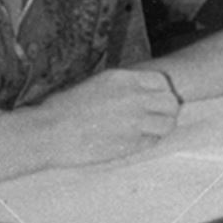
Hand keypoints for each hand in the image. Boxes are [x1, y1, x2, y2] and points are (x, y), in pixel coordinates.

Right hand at [28, 69, 178, 167]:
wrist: (51, 132)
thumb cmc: (64, 108)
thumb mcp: (94, 84)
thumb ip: (120, 87)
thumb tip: (139, 92)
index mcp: (121, 78)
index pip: (161, 81)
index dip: (160, 91)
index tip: (153, 98)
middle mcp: (133, 98)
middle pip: (171, 102)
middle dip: (166, 110)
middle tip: (154, 116)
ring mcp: (134, 122)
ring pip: (168, 124)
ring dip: (161, 127)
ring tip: (146, 129)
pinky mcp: (131, 144)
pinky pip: (153, 141)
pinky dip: (148, 140)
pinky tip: (132, 139)